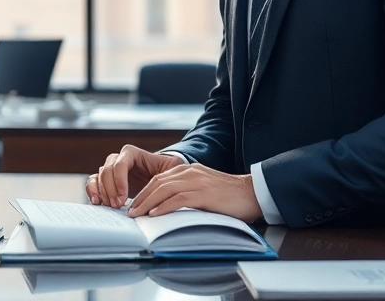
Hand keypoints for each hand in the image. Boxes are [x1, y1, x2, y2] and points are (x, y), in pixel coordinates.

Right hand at [86, 145, 183, 207]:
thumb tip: (170, 184)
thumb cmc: (167, 172)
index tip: (124, 198)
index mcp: (132, 153)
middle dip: (111, 189)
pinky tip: (97, 202)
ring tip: (110, 206)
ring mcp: (111, 170)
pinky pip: (93, 182)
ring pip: (99, 176)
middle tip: (118, 205)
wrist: (161, 178)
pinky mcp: (106, 181)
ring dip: (102, 192)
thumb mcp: (172, 169)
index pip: (120, 163)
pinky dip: (92, 191)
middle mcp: (118, 159)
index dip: (119, 180)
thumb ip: (169, 172)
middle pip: (107, 170)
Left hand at [126, 163, 263, 222]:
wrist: (254, 193)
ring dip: (147, 203)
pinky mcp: (204, 194)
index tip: (135, 204)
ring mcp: (197, 182)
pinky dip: (163, 207)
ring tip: (136, 214)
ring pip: (164, 189)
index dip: (145, 191)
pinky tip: (154, 214)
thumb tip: (169, 207)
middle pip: (157, 182)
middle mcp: (191, 172)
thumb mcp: (205, 189)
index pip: (160, 179)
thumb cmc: (231, 196)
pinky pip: (178, 199)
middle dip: (141, 197)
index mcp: (190, 170)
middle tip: (130, 211)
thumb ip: (189, 192)